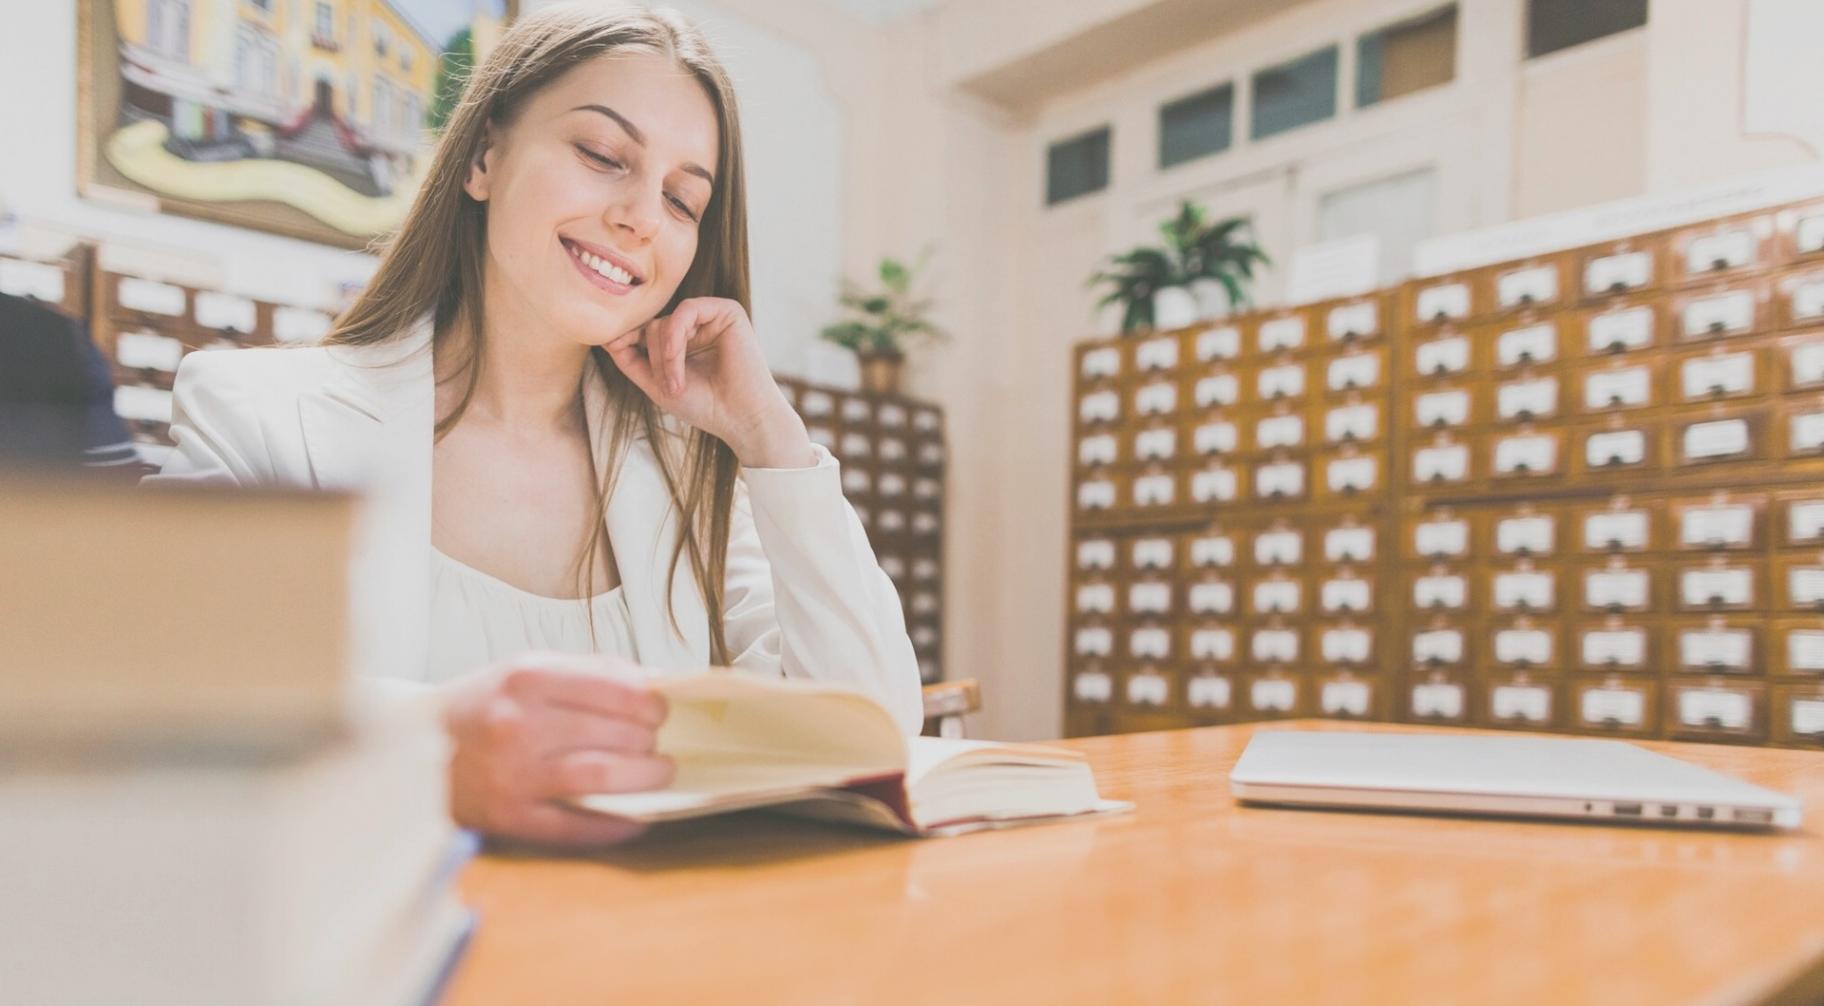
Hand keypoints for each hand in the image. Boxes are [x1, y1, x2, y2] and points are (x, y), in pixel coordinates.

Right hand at [441, 652, 671, 848]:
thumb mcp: (526, 669)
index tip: (660, 712)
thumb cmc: (481, 706)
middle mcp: (519, 725)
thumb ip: (588, 672)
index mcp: (528, 678)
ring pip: (601, 776)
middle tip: (659, 745)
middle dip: (649, 742)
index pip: (615, 689)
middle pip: (613, 734)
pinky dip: (615, 825)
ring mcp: (514, 775)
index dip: (651, 704)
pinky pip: (575, 827)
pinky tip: (637, 818)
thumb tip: (653, 683)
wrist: (410, 750)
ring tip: (659, 774)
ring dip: (644, 778)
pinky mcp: (510, 817)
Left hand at [605, 297, 814, 468]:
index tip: (615, 348)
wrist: (742, 419)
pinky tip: (678, 363)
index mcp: (685, 341)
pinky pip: (685, 311)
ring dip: (663, 355)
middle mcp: (698, 325)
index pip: (646, 331)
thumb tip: (605, 335)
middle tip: (667, 388)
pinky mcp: (727, 311)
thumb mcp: (657, 384)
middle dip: (652, 358)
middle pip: (652, 326)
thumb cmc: (706, 406)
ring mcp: (713, 316)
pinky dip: (675, 338)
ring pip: (665, 321)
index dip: (628, 339)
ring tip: (676, 385)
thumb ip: (631, 359)